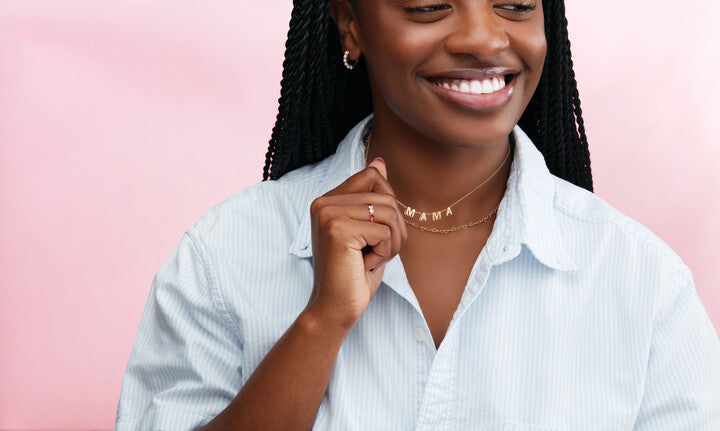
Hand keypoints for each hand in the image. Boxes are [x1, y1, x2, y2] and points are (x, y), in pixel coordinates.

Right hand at [305, 157, 407, 329]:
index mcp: (327, 200)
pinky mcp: (338, 230)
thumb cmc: (354, 272)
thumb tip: (380, 161)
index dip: (387, 203)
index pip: (372, 175)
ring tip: (371, 259)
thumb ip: (370, 196)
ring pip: (389, 212)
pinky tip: (365, 265)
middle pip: (386, 196)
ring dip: (391, 242)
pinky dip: (384, 253)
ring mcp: (329, 215)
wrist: (335, 308)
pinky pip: (384, 232)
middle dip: (394, 229)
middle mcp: (323, 202)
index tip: (375, 232)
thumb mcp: (367, 230)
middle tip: (376, 252)